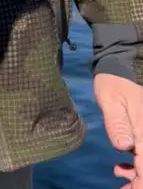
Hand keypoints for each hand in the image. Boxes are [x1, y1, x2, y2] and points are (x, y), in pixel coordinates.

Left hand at [95, 73, 142, 188]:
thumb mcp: (110, 100)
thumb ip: (117, 124)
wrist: (119, 71)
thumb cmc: (113, 85)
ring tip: (121, 182)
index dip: (141, 183)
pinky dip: (138, 167)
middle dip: (139, 183)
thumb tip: (123, 147)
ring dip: (139, 177)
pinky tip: (122, 168)